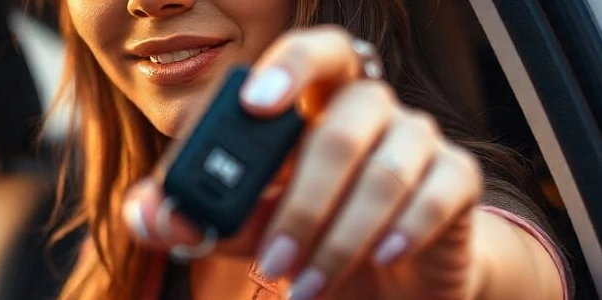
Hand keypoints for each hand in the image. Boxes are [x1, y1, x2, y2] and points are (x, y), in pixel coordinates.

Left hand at [121, 26, 483, 299]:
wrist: (388, 278)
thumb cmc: (311, 235)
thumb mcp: (246, 229)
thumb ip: (198, 219)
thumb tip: (148, 213)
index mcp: (315, 102)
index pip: (312, 51)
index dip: (289, 64)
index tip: (253, 104)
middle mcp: (371, 108)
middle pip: (344, 122)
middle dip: (301, 202)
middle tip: (269, 261)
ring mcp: (419, 138)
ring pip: (385, 170)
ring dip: (339, 237)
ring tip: (303, 283)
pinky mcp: (455, 179)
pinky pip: (436, 194)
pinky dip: (402, 230)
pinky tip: (378, 256)